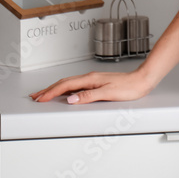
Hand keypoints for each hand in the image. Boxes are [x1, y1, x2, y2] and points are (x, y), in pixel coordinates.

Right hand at [30, 69, 155, 104]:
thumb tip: (72, 99)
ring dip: (56, 89)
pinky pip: (76, 85)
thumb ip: (89, 96)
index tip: (40, 98)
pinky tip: (65, 93)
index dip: (51, 92)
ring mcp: (93, 80)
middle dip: (48, 90)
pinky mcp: (98, 83)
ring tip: (46, 94)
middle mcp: (90, 78)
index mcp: (90, 79)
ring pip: (69, 84)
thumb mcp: (108, 93)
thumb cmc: (129, 87)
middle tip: (36, 96)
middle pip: (64, 83)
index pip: (65, 86)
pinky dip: (66, 89)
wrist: (142, 80)